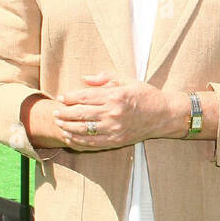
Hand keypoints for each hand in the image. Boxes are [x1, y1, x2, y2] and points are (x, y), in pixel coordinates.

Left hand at [52, 73, 181, 150]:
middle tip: (55, 112)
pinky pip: (93, 142)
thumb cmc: (145, 95)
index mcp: (115, 96)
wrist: (164, 115)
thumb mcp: (127, 80)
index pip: (85, 96)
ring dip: (68, 127)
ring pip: (84, 129)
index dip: (70, 97)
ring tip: (59, 123)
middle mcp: (114, 113)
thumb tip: (84, 78)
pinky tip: (70, 136)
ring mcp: (115, 128)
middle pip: (81, 114)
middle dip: (64, 113)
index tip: (61, 97)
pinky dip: (79, 140)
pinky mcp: (117, 140)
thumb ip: (105, 78)